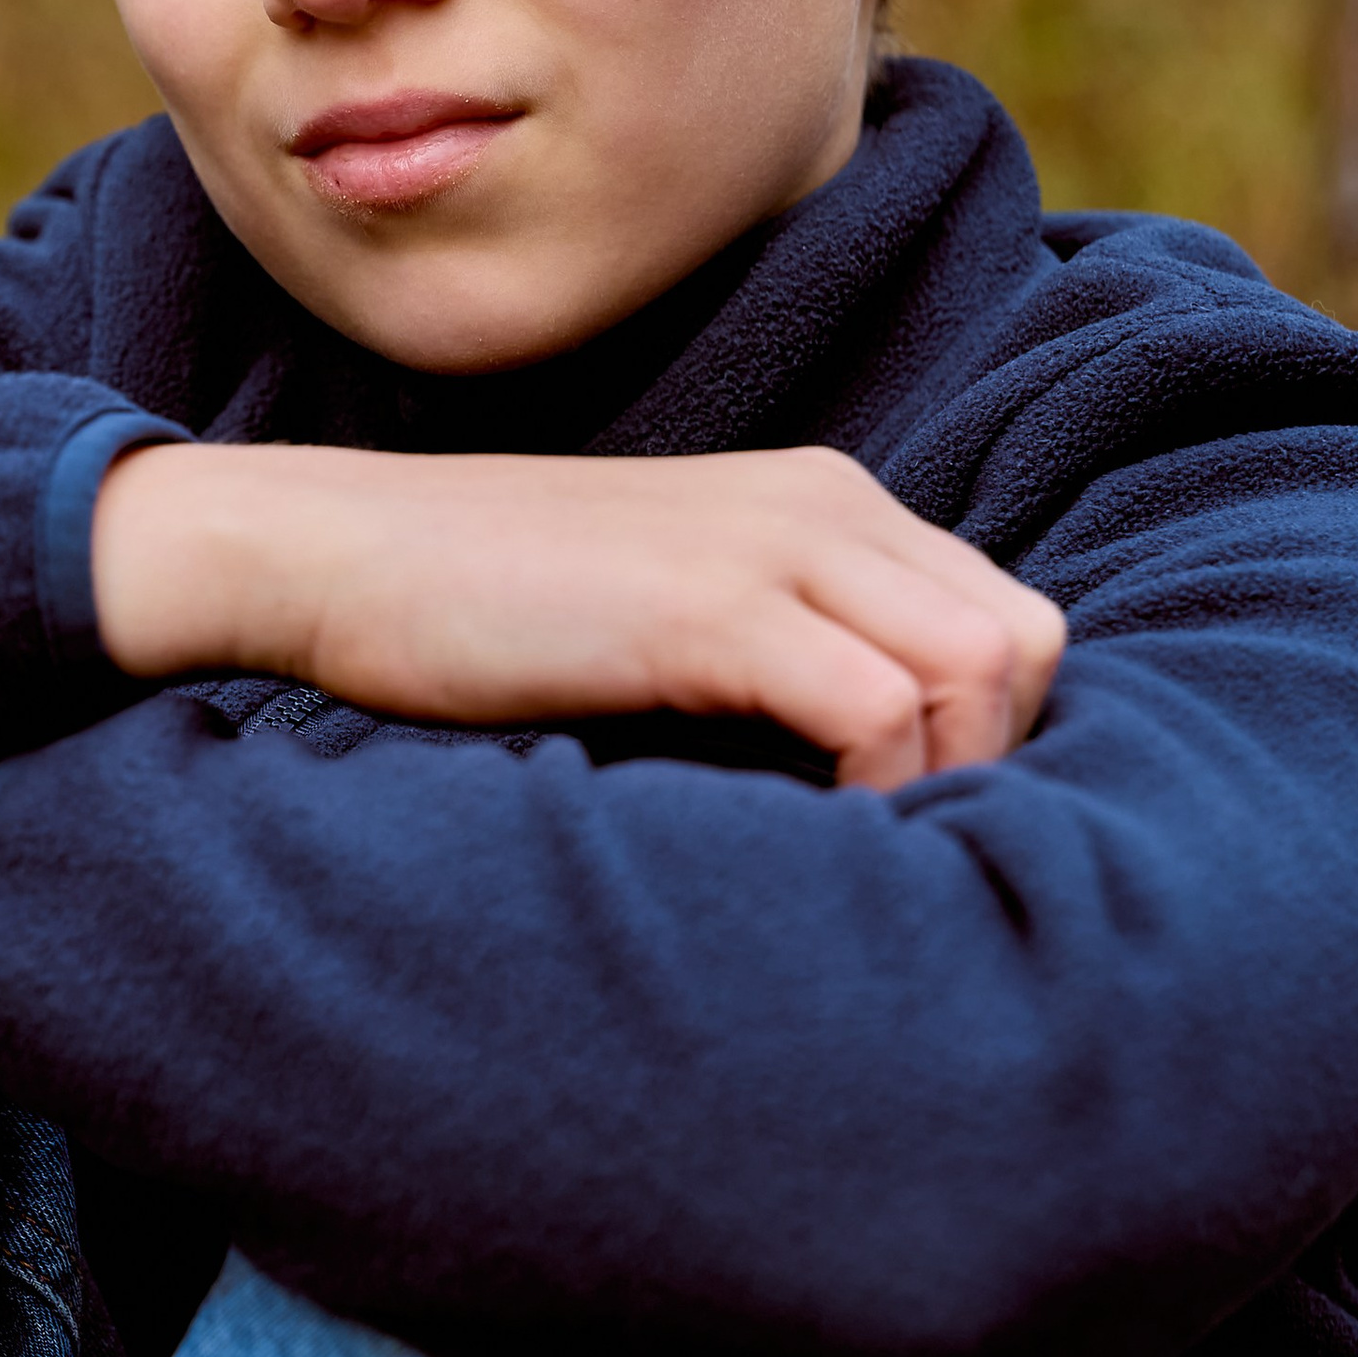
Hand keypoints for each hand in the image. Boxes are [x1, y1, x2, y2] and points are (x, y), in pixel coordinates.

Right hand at [91, 442, 1063, 793]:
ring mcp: (771, 547)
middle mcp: (822, 505)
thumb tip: (868, 777)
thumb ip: (773, 653)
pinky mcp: (710, 608)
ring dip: (947, 785)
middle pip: (1025, 642)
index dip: (988, 735)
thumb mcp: (661, 611)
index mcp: (822, 500)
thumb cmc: (478, 612)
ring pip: (982, 669)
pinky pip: (880, 710)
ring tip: (856, 855)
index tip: (909, 823)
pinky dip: (876, 793)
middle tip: (898, 850)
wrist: (331, 555)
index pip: (1002, 615)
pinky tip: (806, 842)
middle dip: (997, 762)